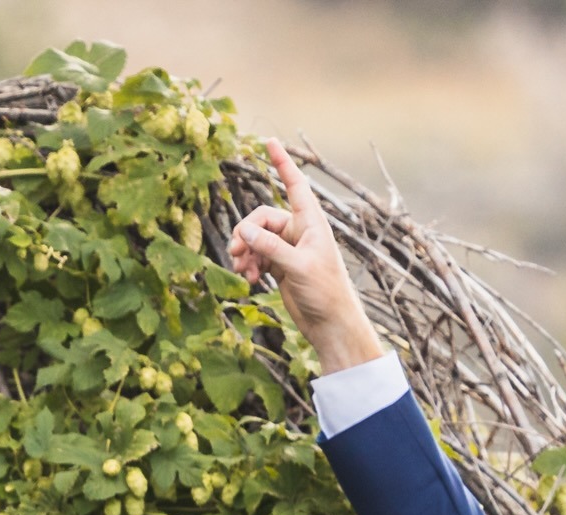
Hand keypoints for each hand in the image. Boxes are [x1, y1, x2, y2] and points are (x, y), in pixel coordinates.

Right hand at [227, 142, 387, 375]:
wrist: (330, 322)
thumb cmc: (324, 291)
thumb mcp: (297, 267)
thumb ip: (270, 247)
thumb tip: (243, 229)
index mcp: (311, 222)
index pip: (294, 184)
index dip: (282, 163)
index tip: (269, 142)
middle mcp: (299, 231)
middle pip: (262, 217)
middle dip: (246, 232)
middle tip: (236, 251)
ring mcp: (289, 248)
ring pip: (256, 238)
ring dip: (245, 251)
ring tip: (241, 269)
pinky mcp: (280, 265)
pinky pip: (257, 255)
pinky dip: (249, 264)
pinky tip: (248, 278)